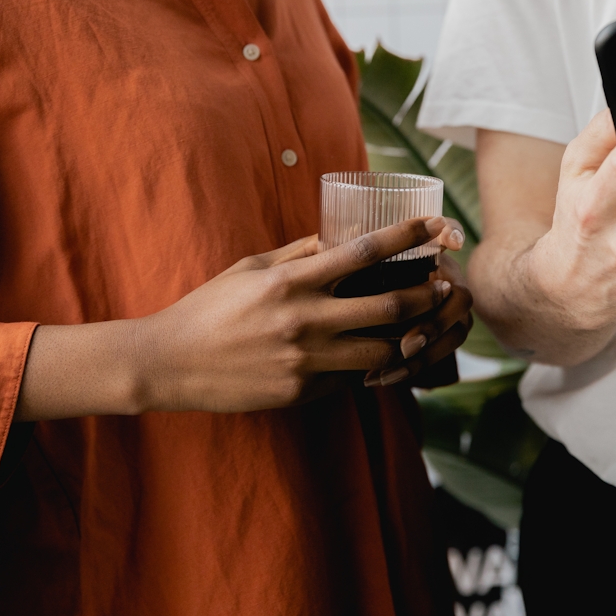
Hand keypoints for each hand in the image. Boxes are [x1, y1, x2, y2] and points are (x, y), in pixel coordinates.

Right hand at [137, 216, 471, 411]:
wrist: (170, 362)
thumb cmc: (210, 308)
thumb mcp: (251, 269)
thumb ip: (299, 255)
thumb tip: (339, 240)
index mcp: (293, 281)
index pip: (364, 251)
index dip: (407, 236)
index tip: (434, 224)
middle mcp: (305, 319)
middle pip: (389, 306)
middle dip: (427, 294)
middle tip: (446, 286)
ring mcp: (306, 360)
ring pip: (382, 350)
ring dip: (409, 338)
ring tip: (424, 326)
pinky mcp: (302, 391)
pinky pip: (350, 377)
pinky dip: (368, 366)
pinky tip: (378, 356)